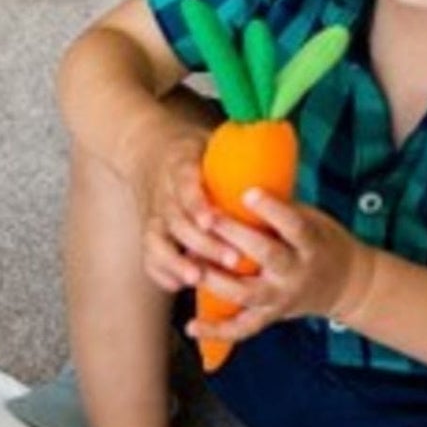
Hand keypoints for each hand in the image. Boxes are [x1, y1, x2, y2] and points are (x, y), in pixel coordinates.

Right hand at [129, 119, 237, 294]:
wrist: (148, 152)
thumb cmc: (196, 151)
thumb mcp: (212, 142)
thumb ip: (239, 154)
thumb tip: (278, 166)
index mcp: (179, 165)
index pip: (184, 186)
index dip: (197, 205)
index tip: (212, 221)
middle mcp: (162, 193)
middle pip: (176, 221)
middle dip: (203, 243)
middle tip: (233, 259)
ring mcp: (153, 215)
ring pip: (157, 243)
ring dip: (178, 263)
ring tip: (199, 278)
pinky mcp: (149, 233)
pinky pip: (149, 257)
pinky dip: (162, 272)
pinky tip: (179, 285)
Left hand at [186, 192, 375, 343]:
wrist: (347, 284)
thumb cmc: (320, 242)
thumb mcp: (312, 220)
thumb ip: (280, 211)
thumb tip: (238, 179)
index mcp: (311, 244)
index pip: (293, 225)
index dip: (272, 209)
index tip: (248, 190)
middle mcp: (296, 273)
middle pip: (265, 255)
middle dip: (235, 237)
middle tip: (208, 218)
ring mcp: (281, 298)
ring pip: (246, 293)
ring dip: (216, 281)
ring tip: (191, 267)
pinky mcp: (270, 316)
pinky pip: (242, 328)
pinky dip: (216, 331)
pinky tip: (191, 327)